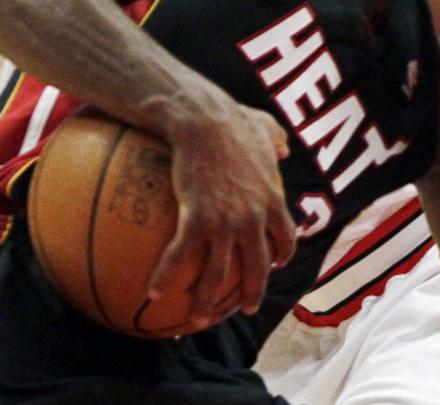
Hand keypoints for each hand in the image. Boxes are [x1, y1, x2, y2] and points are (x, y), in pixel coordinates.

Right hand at [148, 101, 295, 328]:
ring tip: (199, 319)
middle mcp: (253, 219)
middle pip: (257, 267)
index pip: (286, 238)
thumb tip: (282, 143)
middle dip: (251, 293)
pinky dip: (167, 277)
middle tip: (245, 309)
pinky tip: (154, 292)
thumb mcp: (264, 127)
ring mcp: (225, 223)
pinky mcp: (196, 220)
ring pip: (219, 275)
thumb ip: (275, 138)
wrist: (207, 121)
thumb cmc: (233, 120)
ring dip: (208, 302)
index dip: (281, 256)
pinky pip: (180, 258)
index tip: (275, 266)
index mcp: (271, 200)